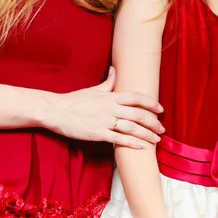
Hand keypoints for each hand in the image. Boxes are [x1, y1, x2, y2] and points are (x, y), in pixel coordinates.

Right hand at [46, 67, 164, 147]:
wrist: (56, 110)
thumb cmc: (74, 100)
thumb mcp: (93, 89)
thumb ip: (108, 82)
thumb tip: (115, 70)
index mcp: (110, 96)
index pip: (136, 97)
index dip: (150, 102)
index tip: (160, 109)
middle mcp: (110, 108)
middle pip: (138, 114)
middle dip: (153, 122)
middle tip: (162, 129)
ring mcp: (104, 121)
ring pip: (131, 128)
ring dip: (146, 134)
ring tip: (156, 140)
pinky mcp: (97, 134)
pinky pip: (118, 139)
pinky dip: (132, 143)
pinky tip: (141, 147)